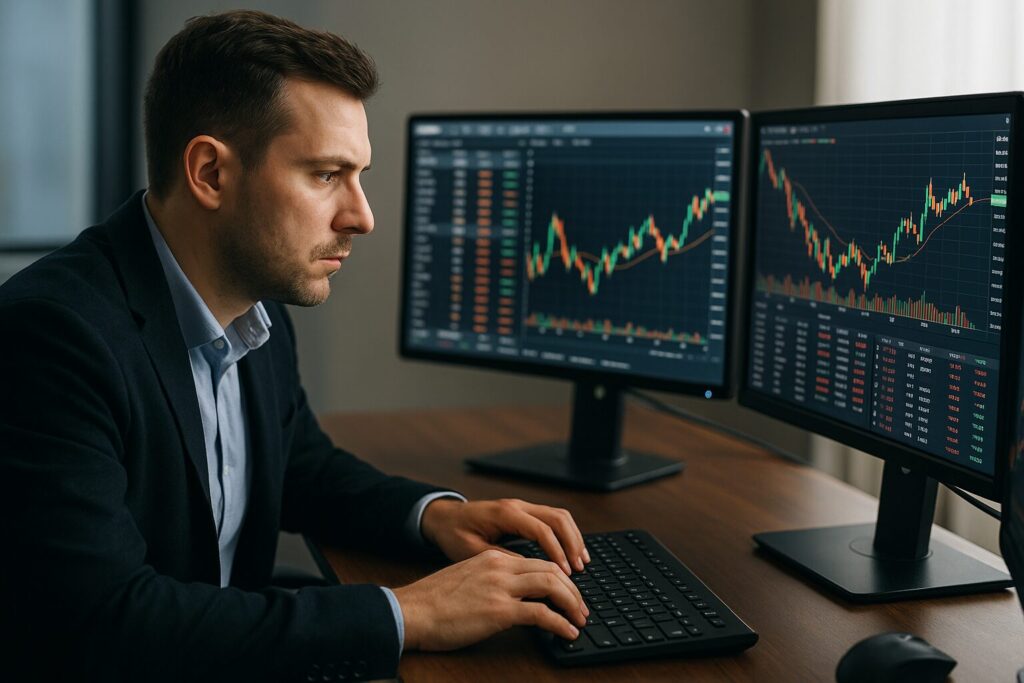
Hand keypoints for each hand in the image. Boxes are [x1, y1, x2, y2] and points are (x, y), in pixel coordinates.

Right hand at [393, 549, 588, 650]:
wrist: (411, 611)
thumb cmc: (432, 601)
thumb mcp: (465, 578)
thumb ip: (489, 580)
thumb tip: (510, 596)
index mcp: (493, 558)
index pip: (538, 561)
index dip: (560, 577)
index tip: (568, 593)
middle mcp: (500, 567)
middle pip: (552, 570)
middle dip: (573, 590)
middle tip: (581, 608)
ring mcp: (501, 588)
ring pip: (553, 586)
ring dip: (573, 604)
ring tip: (580, 620)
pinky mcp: (499, 611)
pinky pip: (541, 614)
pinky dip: (560, 624)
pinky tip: (567, 633)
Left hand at [420, 498, 590, 574]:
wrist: (443, 517)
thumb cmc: (453, 533)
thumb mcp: (471, 551)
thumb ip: (500, 559)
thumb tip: (528, 571)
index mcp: (505, 513)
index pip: (541, 530)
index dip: (557, 551)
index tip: (566, 572)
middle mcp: (517, 506)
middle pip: (557, 518)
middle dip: (572, 543)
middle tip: (580, 568)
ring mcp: (522, 507)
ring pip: (559, 516)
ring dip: (573, 537)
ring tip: (582, 562)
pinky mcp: (524, 513)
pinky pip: (552, 519)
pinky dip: (566, 534)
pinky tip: (571, 552)